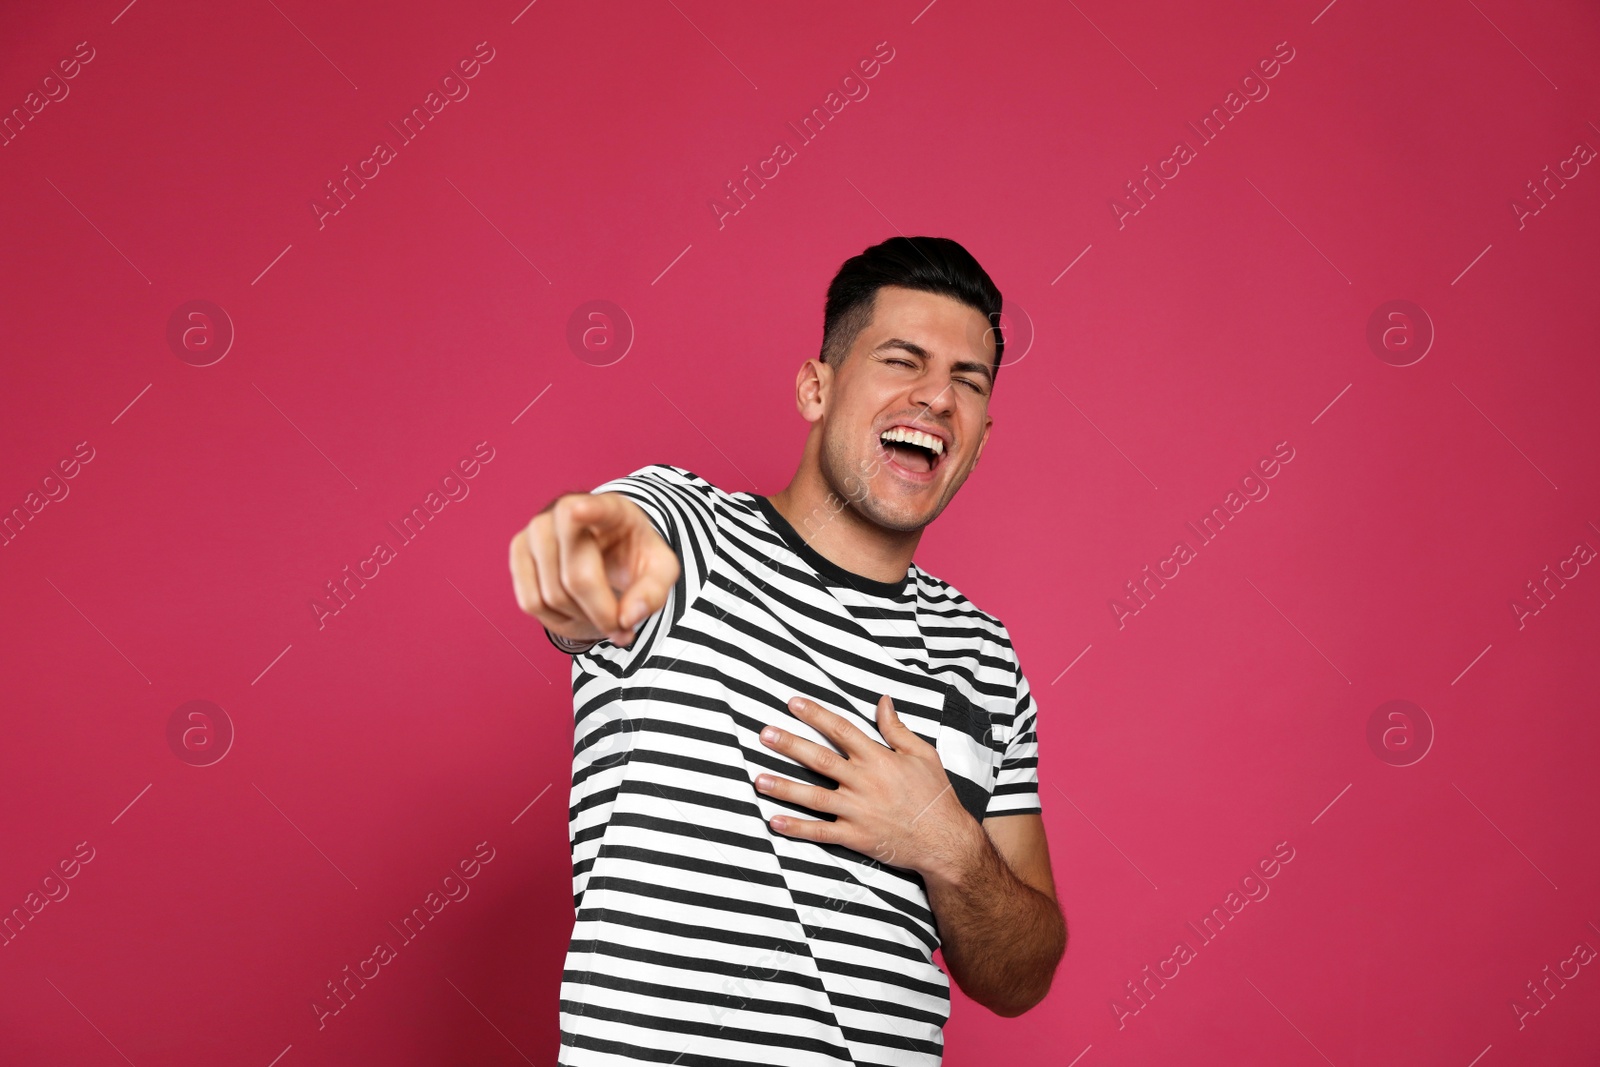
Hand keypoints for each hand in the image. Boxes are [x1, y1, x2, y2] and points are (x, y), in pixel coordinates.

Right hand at [509, 492, 680, 646]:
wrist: (607, 548)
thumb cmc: (634, 556)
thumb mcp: (660, 570)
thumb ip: (653, 592)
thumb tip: (628, 618)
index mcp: (612, 508)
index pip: (597, 508)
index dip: (588, 511)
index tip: (580, 510)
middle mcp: (566, 510)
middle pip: (577, 577)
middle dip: (602, 613)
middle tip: (621, 626)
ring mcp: (537, 529)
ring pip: (551, 595)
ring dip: (580, 618)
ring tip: (600, 612)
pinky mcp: (518, 549)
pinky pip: (530, 601)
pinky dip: (555, 619)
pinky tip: (575, 610)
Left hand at [754, 694, 981, 879]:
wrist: (945, 841)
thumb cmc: (935, 795)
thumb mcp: (922, 754)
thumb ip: (897, 728)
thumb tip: (882, 700)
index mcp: (878, 758)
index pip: (841, 730)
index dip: (816, 715)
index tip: (793, 703)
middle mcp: (863, 782)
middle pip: (819, 759)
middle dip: (790, 745)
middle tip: (765, 734)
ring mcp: (857, 811)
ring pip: (813, 796)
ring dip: (784, 788)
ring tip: (758, 779)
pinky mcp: (855, 836)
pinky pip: (820, 832)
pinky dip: (797, 828)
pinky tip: (774, 822)